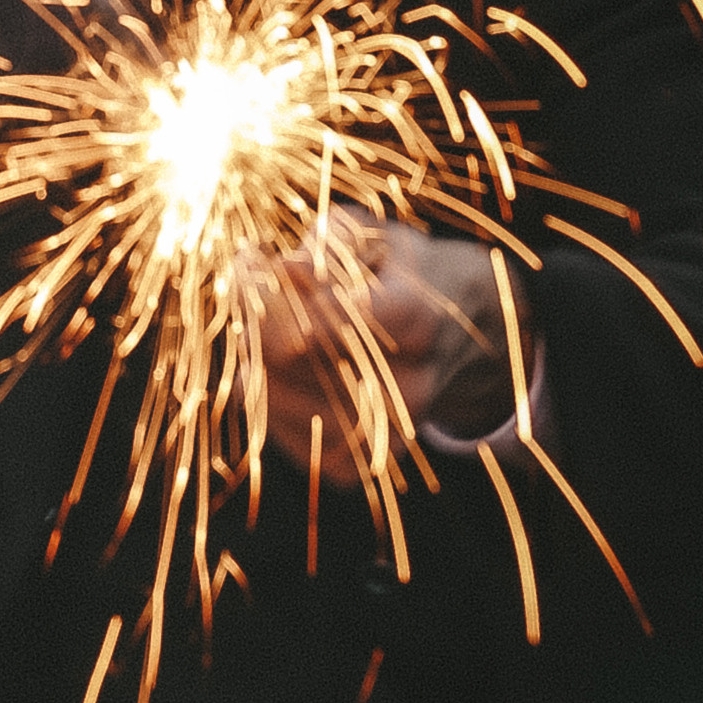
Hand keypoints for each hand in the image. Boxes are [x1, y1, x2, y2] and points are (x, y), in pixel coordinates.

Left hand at [252, 212, 524, 474]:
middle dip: (257, 314)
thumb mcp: (369, 236)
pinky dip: (261, 390)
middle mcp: (407, 388)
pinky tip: (282, 365)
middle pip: (288, 354)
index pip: (324, 314)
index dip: (273, 285)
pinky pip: (271, 425)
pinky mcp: (353, 466)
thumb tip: (283, 271)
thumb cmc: (395, 272)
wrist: (450, 335)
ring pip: (270, 393)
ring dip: (252, 351)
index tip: (255, 260)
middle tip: (252, 285)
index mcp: (417, 319)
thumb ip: (326, 244)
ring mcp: (382, 435)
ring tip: (271, 323)